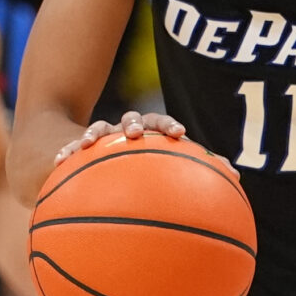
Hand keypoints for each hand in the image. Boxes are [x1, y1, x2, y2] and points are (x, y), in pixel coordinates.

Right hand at [54, 109, 186, 163]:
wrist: (109, 156)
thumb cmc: (150, 167)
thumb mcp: (171, 169)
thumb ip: (198, 170)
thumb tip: (236, 176)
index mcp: (150, 134)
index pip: (160, 123)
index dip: (169, 126)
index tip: (180, 134)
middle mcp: (127, 131)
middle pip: (131, 119)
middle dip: (132, 124)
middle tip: (133, 133)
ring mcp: (105, 138)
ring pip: (99, 128)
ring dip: (94, 133)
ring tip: (87, 144)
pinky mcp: (83, 149)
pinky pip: (73, 149)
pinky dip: (67, 152)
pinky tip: (59, 162)